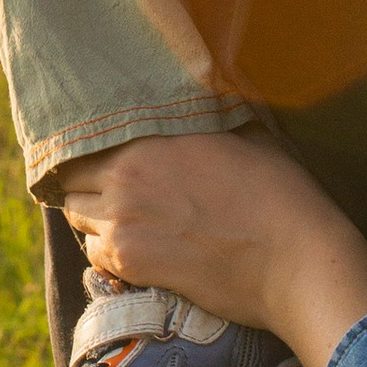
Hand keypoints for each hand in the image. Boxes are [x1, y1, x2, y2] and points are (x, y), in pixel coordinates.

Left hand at [57, 130, 366, 366]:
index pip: (88, 139)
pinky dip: (105, 254)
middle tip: (109, 195)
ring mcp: (123, 223)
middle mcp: (125, 177)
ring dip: (93, 219)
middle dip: (86, 185)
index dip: (92, 151)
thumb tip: (207, 101)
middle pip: (71, 180)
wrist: (294, 262)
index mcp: (150, 138)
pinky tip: (134, 252)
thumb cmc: (281, 196)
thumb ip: (208, 122)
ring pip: (76, 217)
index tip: (101, 160)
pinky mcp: (131, 264)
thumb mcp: (247, 136)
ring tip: (124, 224)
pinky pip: (93, 256)